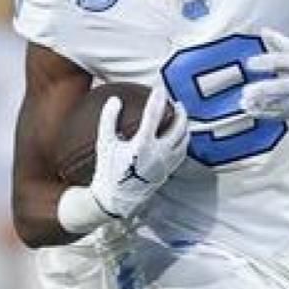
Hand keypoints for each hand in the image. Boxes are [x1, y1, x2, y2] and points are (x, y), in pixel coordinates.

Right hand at [87, 84, 188, 220]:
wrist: (115, 200)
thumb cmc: (108, 171)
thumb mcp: (104, 144)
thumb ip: (108, 120)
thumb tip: (115, 100)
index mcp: (143, 144)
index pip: (154, 115)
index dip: (157, 99)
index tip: (159, 88)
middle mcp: (159, 153)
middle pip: (178, 126)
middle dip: (179, 111)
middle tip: (176, 102)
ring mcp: (166, 163)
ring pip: (184, 140)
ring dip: (185, 126)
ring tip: (181, 117)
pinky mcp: (168, 172)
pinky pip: (182, 153)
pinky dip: (184, 141)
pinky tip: (180, 137)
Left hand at [241, 35, 288, 120]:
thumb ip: (281, 42)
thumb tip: (263, 31)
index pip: (282, 61)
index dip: (264, 62)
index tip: (248, 63)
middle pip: (283, 87)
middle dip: (264, 90)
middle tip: (246, 91)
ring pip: (282, 104)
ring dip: (261, 105)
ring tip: (244, 103)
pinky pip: (283, 115)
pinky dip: (267, 114)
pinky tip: (253, 111)